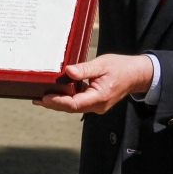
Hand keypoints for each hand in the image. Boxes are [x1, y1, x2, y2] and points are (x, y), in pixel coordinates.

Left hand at [34, 54, 153, 113]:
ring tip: (41, 98)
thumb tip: (68, 71)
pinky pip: (78, 103)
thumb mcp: (102, 64)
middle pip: (71, 108)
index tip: (44, 98)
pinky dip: (67, 99)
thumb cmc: (120, 68)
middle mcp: (97, 106)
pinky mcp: (95, 102)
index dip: (57, 102)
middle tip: (36, 99)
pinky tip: (56, 94)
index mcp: (99, 97)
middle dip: (53, 104)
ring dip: (58, 103)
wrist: (136, 75)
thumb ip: (85, 69)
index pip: (74, 104)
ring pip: (74, 107)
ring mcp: (96, 106)